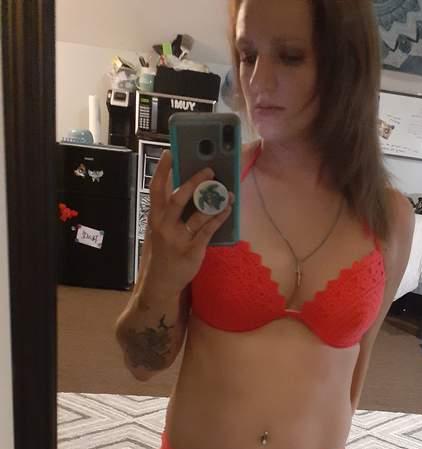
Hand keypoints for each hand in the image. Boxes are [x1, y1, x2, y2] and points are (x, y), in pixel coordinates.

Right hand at [145, 150, 233, 294]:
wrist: (160, 283)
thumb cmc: (161, 254)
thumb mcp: (157, 231)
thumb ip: (167, 212)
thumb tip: (185, 189)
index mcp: (154, 217)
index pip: (155, 189)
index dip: (162, 170)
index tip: (169, 153)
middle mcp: (164, 225)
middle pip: (178, 198)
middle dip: (194, 182)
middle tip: (209, 170)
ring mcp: (178, 238)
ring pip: (197, 214)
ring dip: (214, 200)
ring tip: (226, 190)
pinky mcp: (192, 250)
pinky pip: (208, 230)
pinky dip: (219, 217)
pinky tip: (227, 209)